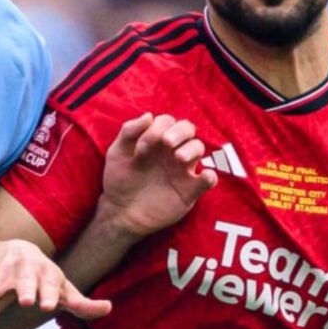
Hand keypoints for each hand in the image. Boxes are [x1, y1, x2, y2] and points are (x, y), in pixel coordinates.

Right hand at [0, 239, 111, 326]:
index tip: (48, 306)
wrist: (21, 248)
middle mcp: (26, 271)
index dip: (50, 294)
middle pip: (24, 282)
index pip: (51, 286)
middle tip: (24, 302)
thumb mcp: (65, 289)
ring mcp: (4, 271)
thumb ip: (83, 304)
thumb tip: (109, 308)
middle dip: (24, 290)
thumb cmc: (46, 277)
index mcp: (47, 276)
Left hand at [95, 112, 215, 238]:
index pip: (167, 122)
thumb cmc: (120, 180)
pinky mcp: (189, 191)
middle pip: (187, 129)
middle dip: (179, 131)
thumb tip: (149, 115)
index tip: (141, 148)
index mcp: (156, 140)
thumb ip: (129, 131)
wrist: (120, 212)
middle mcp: (172, 152)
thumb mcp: (117, 153)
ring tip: (178, 158)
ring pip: (198, 148)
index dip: (156, 128)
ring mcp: (182, 170)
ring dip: (191, 149)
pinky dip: (210, 176)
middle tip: (167, 142)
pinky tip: (204, 175)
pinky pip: (208, 180)